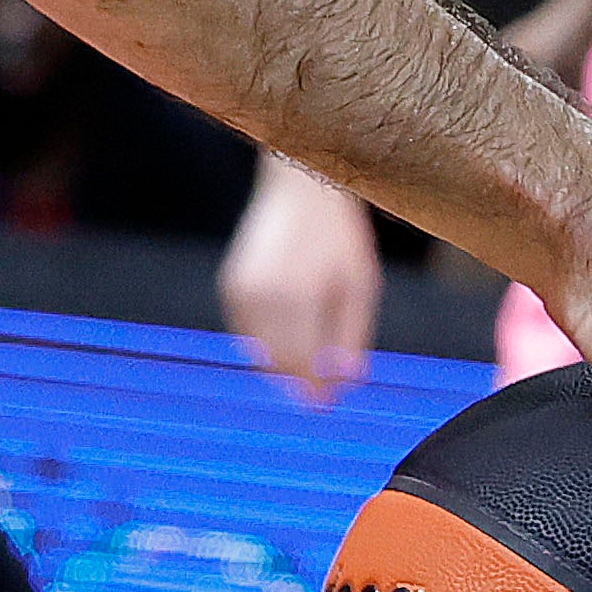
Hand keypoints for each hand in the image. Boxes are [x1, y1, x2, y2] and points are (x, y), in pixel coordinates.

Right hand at [219, 162, 390, 402]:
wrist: (299, 186)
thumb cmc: (338, 234)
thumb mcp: (360, 285)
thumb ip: (352, 338)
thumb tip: (345, 386)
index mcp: (299, 296)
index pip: (303, 366)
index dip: (316, 391)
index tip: (327, 405)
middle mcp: (263, 296)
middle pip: (279, 365)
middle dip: (300, 382)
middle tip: (321, 392)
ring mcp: (241, 291)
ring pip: (260, 352)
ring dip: (283, 364)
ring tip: (310, 356)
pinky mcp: (231, 286)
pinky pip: (247, 334)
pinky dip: (266, 343)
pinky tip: (290, 332)